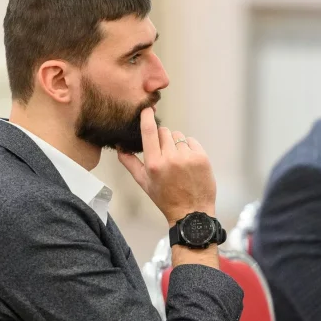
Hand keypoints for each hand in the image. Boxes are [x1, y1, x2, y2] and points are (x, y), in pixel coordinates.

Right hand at [117, 108, 215, 225]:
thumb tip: (119, 147)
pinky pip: (191, 141)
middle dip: (162, 138)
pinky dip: (189, 148)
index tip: (147, 109)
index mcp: (154, 164)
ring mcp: (188, 157)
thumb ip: (130, 163)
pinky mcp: (201, 157)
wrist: (191, 211)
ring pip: (178, 136)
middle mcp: (170, 158)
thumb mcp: (144, 182)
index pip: (149, 132)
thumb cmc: (165, 198)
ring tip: (177, 161)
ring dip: (176, 144)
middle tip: (164, 154)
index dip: (147, 117)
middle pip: (164, 132)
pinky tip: (188, 162)